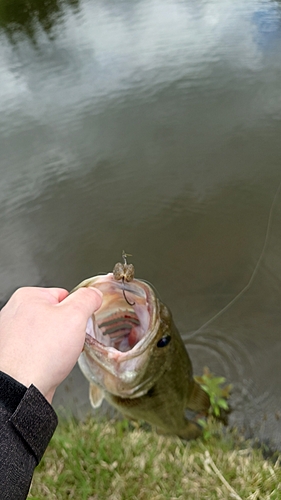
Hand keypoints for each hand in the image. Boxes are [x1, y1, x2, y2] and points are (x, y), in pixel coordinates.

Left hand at [0, 286, 101, 402]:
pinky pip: (39, 352)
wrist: (22, 389)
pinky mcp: (14, 355)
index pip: (64, 295)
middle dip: (67, 330)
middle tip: (68, 342)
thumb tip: (94, 294)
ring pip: (48, 336)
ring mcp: (12, 335)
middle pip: (55, 315)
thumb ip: (87, 299)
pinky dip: (47, 359)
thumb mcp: (75, 316)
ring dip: (58, 346)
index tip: (78, 323)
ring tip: (57, 357)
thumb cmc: (40, 354)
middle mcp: (15, 313)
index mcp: (27, 296)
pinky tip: (49, 366)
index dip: (77, 311)